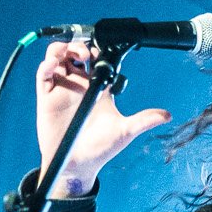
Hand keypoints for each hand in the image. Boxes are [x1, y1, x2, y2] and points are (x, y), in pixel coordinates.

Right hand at [35, 41, 170, 196]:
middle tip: (87, 53)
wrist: (77, 166)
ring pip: (58, 58)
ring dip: (62, 50)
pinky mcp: (47, 98)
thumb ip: (144, 120)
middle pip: (75, 53)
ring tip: (72, 55)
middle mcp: (80, 85)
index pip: (97, 60)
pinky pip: (43, 75)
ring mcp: (62, 89)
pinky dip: (47, 65)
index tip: (102, 51)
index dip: (98, 49)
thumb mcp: (125, 132)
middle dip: (79, 45)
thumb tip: (167, 116)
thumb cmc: (101, 149)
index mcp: (98, 88)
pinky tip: (54, 65)